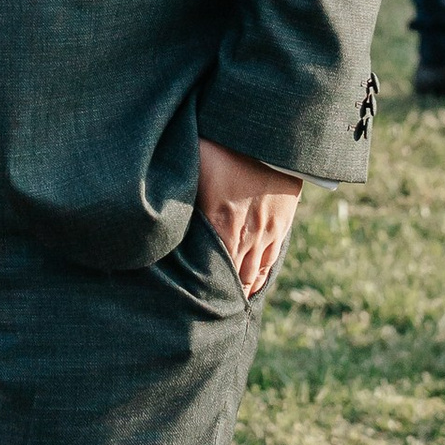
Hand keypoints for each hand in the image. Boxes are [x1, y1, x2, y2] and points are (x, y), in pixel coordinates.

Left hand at [195, 137, 301, 299]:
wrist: (271, 135)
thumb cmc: (224, 144)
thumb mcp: (195, 167)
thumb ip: (182, 196)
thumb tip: (162, 210)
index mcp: (221, 222)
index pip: (213, 269)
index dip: (204, 288)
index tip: (193, 301)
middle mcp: (246, 233)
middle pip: (234, 276)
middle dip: (223, 294)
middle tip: (210, 309)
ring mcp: (266, 231)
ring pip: (255, 271)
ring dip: (243, 288)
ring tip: (231, 302)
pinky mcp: (282, 223)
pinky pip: (271, 258)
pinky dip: (260, 275)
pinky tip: (253, 284)